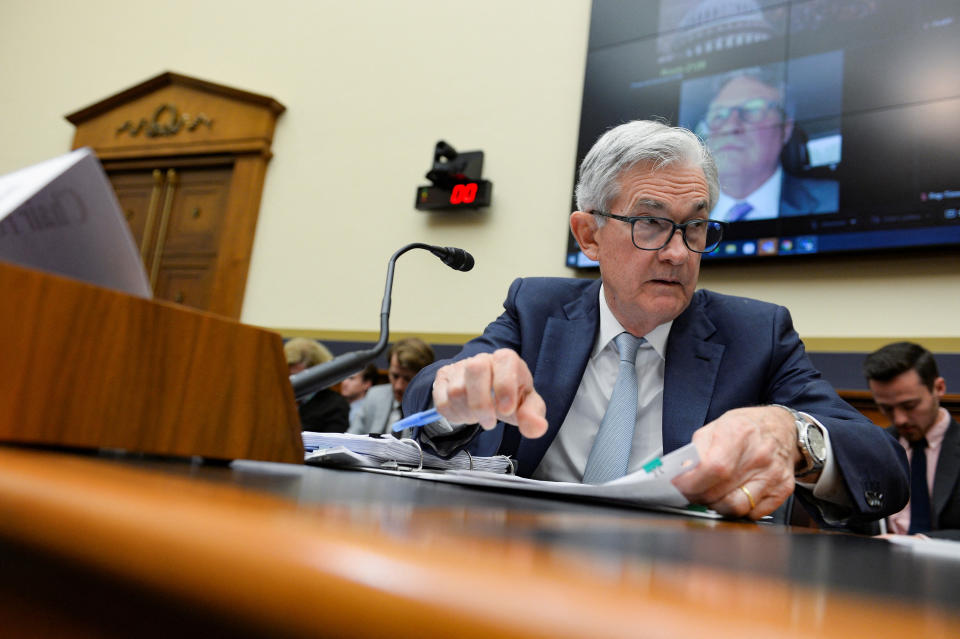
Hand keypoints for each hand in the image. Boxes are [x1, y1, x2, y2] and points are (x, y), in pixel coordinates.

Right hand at [432, 349, 547, 438]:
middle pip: (475, 370)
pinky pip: (442, 400)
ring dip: (468, 413)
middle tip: (489, 423)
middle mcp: (482, 358)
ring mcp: (460, 367)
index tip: (506, 410)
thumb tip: (537, 428)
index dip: (505, 386)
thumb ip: (533, 415)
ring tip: (478, 417)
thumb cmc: (511, 396)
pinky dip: (453, 415)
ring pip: (456, 390)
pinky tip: (465, 414)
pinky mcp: (443, 378)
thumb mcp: (527, 405)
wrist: (488, 391)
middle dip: (481, 404)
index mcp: (506, 360)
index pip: (504, 361)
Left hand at [671, 406, 800, 519]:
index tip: (680, 487)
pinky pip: (753, 514)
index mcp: (738, 433)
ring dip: (717, 506)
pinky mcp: (783, 490)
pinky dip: (739, 509)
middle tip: (692, 492)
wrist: (782, 428)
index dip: (692, 483)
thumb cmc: (746, 427)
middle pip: (720, 491)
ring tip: (713, 494)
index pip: (713, 468)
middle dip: (698, 496)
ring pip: (736, 508)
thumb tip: (682, 474)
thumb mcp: (715, 427)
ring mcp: (773, 474)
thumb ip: (696, 451)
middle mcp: (759, 455)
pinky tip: (734, 495)